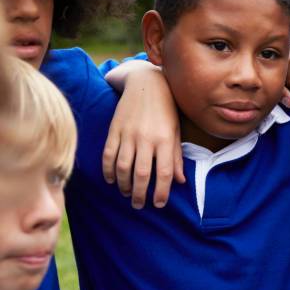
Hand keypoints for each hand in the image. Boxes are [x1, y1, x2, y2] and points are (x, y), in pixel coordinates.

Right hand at [103, 62, 184, 208]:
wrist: (146, 84)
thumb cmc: (166, 110)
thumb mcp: (176, 132)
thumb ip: (176, 157)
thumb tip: (180, 181)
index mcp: (165, 140)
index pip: (163, 173)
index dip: (161, 192)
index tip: (159, 204)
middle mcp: (146, 138)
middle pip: (141, 174)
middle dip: (139, 194)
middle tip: (139, 205)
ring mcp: (128, 134)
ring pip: (122, 167)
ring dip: (123, 185)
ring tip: (127, 193)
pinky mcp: (114, 130)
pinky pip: (108, 155)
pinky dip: (108, 171)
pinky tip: (112, 180)